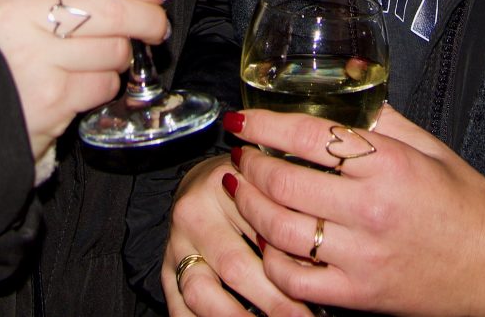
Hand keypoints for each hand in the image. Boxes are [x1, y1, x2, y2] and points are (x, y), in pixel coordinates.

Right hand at [0, 0, 168, 162]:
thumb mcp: (20, 4)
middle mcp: (21, 15)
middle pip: (112, 10)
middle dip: (147, 18)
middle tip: (157, 26)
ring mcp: (35, 58)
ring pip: (113, 48)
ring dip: (122, 56)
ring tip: (108, 58)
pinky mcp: (49, 98)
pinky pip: (102, 84)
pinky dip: (106, 84)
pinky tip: (87, 83)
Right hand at [165, 155, 309, 316]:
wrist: (201, 180)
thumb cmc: (247, 183)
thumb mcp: (268, 182)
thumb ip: (288, 212)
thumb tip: (318, 264)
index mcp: (223, 184)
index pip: (261, 228)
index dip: (292, 264)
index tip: (317, 289)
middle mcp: (194, 213)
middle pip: (235, 265)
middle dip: (273, 301)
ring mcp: (176, 244)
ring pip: (201, 291)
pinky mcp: (166, 269)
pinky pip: (178, 305)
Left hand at [221, 105, 484, 316]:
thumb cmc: (465, 203)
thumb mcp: (429, 148)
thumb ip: (382, 116)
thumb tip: (350, 74)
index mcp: (389, 165)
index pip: (308, 136)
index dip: (264, 125)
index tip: (241, 120)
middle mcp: (372, 210)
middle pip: (284, 183)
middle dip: (249, 165)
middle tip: (239, 155)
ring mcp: (362, 257)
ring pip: (279, 231)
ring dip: (250, 208)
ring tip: (242, 191)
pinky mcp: (358, 295)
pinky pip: (295, 280)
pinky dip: (271, 260)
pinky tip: (267, 241)